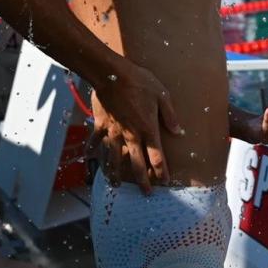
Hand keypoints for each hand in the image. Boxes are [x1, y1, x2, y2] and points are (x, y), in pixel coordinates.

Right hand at [88, 62, 182, 193]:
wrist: (112, 74)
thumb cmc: (140, 82)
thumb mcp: (162, 95)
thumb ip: (170, 115)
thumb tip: (179, 131)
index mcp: (147, 129)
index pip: (156, 156)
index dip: (161, 171)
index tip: (165, 181)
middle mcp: (130, 135)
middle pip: (136, 164)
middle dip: (142, 181)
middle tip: (146, 193)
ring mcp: (113, 131)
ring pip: (114, 158)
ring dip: (115, 173)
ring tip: (115, 185)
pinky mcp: (101, 124)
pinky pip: (95, 140)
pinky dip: (92, 150)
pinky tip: (88, 158)